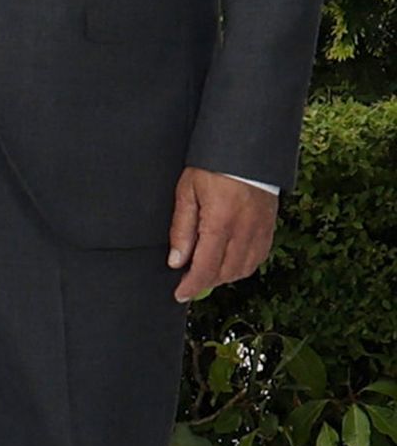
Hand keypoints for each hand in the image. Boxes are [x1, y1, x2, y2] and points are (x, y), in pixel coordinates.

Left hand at [169, 168, 278, 301]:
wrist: (246, 152)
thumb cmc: (212, 168)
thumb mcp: (187, 192)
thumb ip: (182, 229)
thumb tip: (176, 261)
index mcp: (221, 223)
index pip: (206, 267)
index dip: (192, 285)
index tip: (180, 294)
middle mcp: (245, 232)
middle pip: (225, 273)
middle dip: (206, 281)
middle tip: (188, 280)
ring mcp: (261, 232)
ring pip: (243, 270)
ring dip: (223, 276)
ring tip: (205, 270)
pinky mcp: (270, 230)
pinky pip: (257, 259)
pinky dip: (241, 267)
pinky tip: (227, 262)